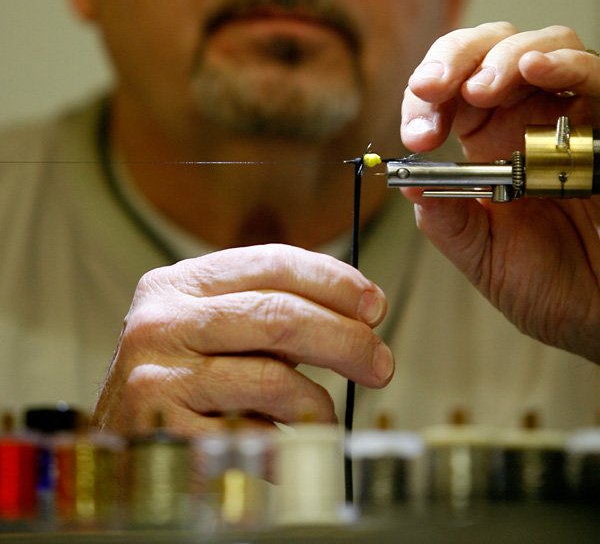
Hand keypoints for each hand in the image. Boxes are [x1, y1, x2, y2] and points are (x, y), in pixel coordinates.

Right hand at [92, 244, 391, 434]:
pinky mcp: (167, 437)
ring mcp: (159, 379)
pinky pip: (257, 436)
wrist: (117, 452)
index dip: (333, 280)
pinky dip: (290, 445)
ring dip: (318, 401)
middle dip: (346, 338)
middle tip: (380, 362)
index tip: (373, 303)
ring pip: (274, 378)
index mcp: (175, 284)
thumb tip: (354, 314)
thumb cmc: (177, 383)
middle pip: (280, 315)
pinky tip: (293, 447)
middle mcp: (160, 323)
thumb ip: (264, 311)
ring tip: (325, 413)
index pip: (271, 263)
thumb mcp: (207, 328)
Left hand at [401, 22, 599, 363]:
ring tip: (479, 86)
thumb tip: (406, 184)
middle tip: (433, 89)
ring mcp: (572, 118)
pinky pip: (595, 77)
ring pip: (542, 46)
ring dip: (504, 56)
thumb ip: (446, 220)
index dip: (425, 96)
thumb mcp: (483, 256)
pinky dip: (565, 64)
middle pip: (491, 48)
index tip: (417, 135)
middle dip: (455, 58)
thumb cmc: (550, 287)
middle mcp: (528, 119)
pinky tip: (535, 69)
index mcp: (488, 142)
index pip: (449, 88)